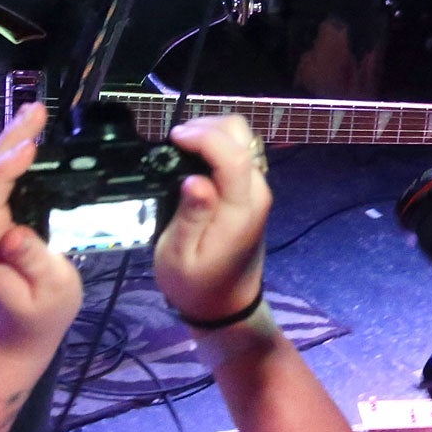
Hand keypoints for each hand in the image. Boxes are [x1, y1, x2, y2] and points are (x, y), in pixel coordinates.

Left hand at [0, 102, 83, 361]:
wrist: (16, 340)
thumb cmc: (39, 320)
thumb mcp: (52, 295)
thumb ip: (36, 262)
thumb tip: (16, 233)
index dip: (5, 169)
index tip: (30, 145)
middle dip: (8, 140)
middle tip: (37, 110)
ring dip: (8, 142)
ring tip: (33, 113)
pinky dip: (8, 158)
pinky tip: (23, 140)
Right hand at [154, 114, 270, 325]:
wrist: (226, 305)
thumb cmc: (195, 285)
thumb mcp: (179, 257)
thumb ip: (190, 215)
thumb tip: (195, 179)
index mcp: (241, 208)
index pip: (234, 156)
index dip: (205, 137)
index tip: (173, 137)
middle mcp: (257, 192)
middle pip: (243, 136)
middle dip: (209, 127)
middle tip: (174, 140)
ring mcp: (258, 190)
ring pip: (243, 140)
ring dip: (213, 133)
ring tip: (180, 146)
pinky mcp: (252, 191)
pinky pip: (239, 154)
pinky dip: (217, 146)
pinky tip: (192, 157)